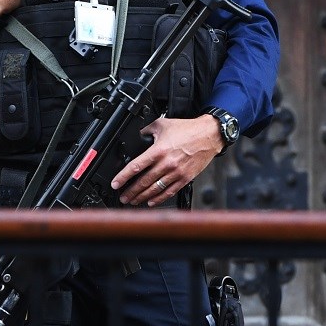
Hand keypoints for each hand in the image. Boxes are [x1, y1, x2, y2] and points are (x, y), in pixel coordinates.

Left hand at [109, 114, 223, 205]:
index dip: (123, 177)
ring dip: (142, 197)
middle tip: (123, 196)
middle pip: (144, 182)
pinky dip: (159, 198)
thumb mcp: (162, 124)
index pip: (136, 166)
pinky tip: (151, 201)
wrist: (209, 135)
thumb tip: (136, 135)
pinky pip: (169, 192)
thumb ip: (146, 130)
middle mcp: (167, 163)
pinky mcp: (185, 178)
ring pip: (155, 189)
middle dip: (131, 191)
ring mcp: (176, 173)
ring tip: (133, 200)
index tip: (115, 183)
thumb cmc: (188, 130)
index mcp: (159, 151)